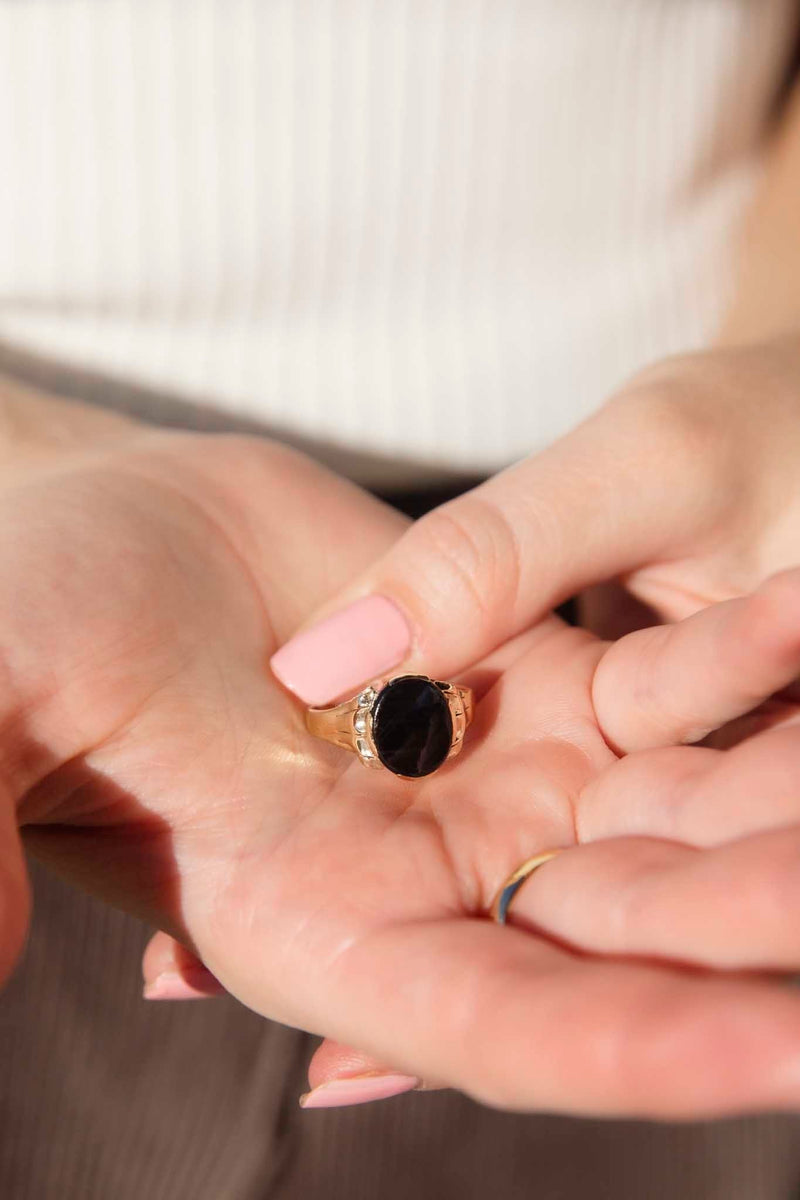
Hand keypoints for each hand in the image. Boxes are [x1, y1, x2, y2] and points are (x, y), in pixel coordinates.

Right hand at [7, 385, 799, 1119]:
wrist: (114, 518)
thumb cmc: (38, 598)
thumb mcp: (8, 685)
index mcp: (308, 913)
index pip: (487, 1021)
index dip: (619, 1046)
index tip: (771, 1057)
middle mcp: (420, 867)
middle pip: (617, 937)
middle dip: (751, 939)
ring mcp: (484, 770)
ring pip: (664, 817)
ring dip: (781, 819)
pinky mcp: (521, 677)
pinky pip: (656, 687)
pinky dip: (745, 659)